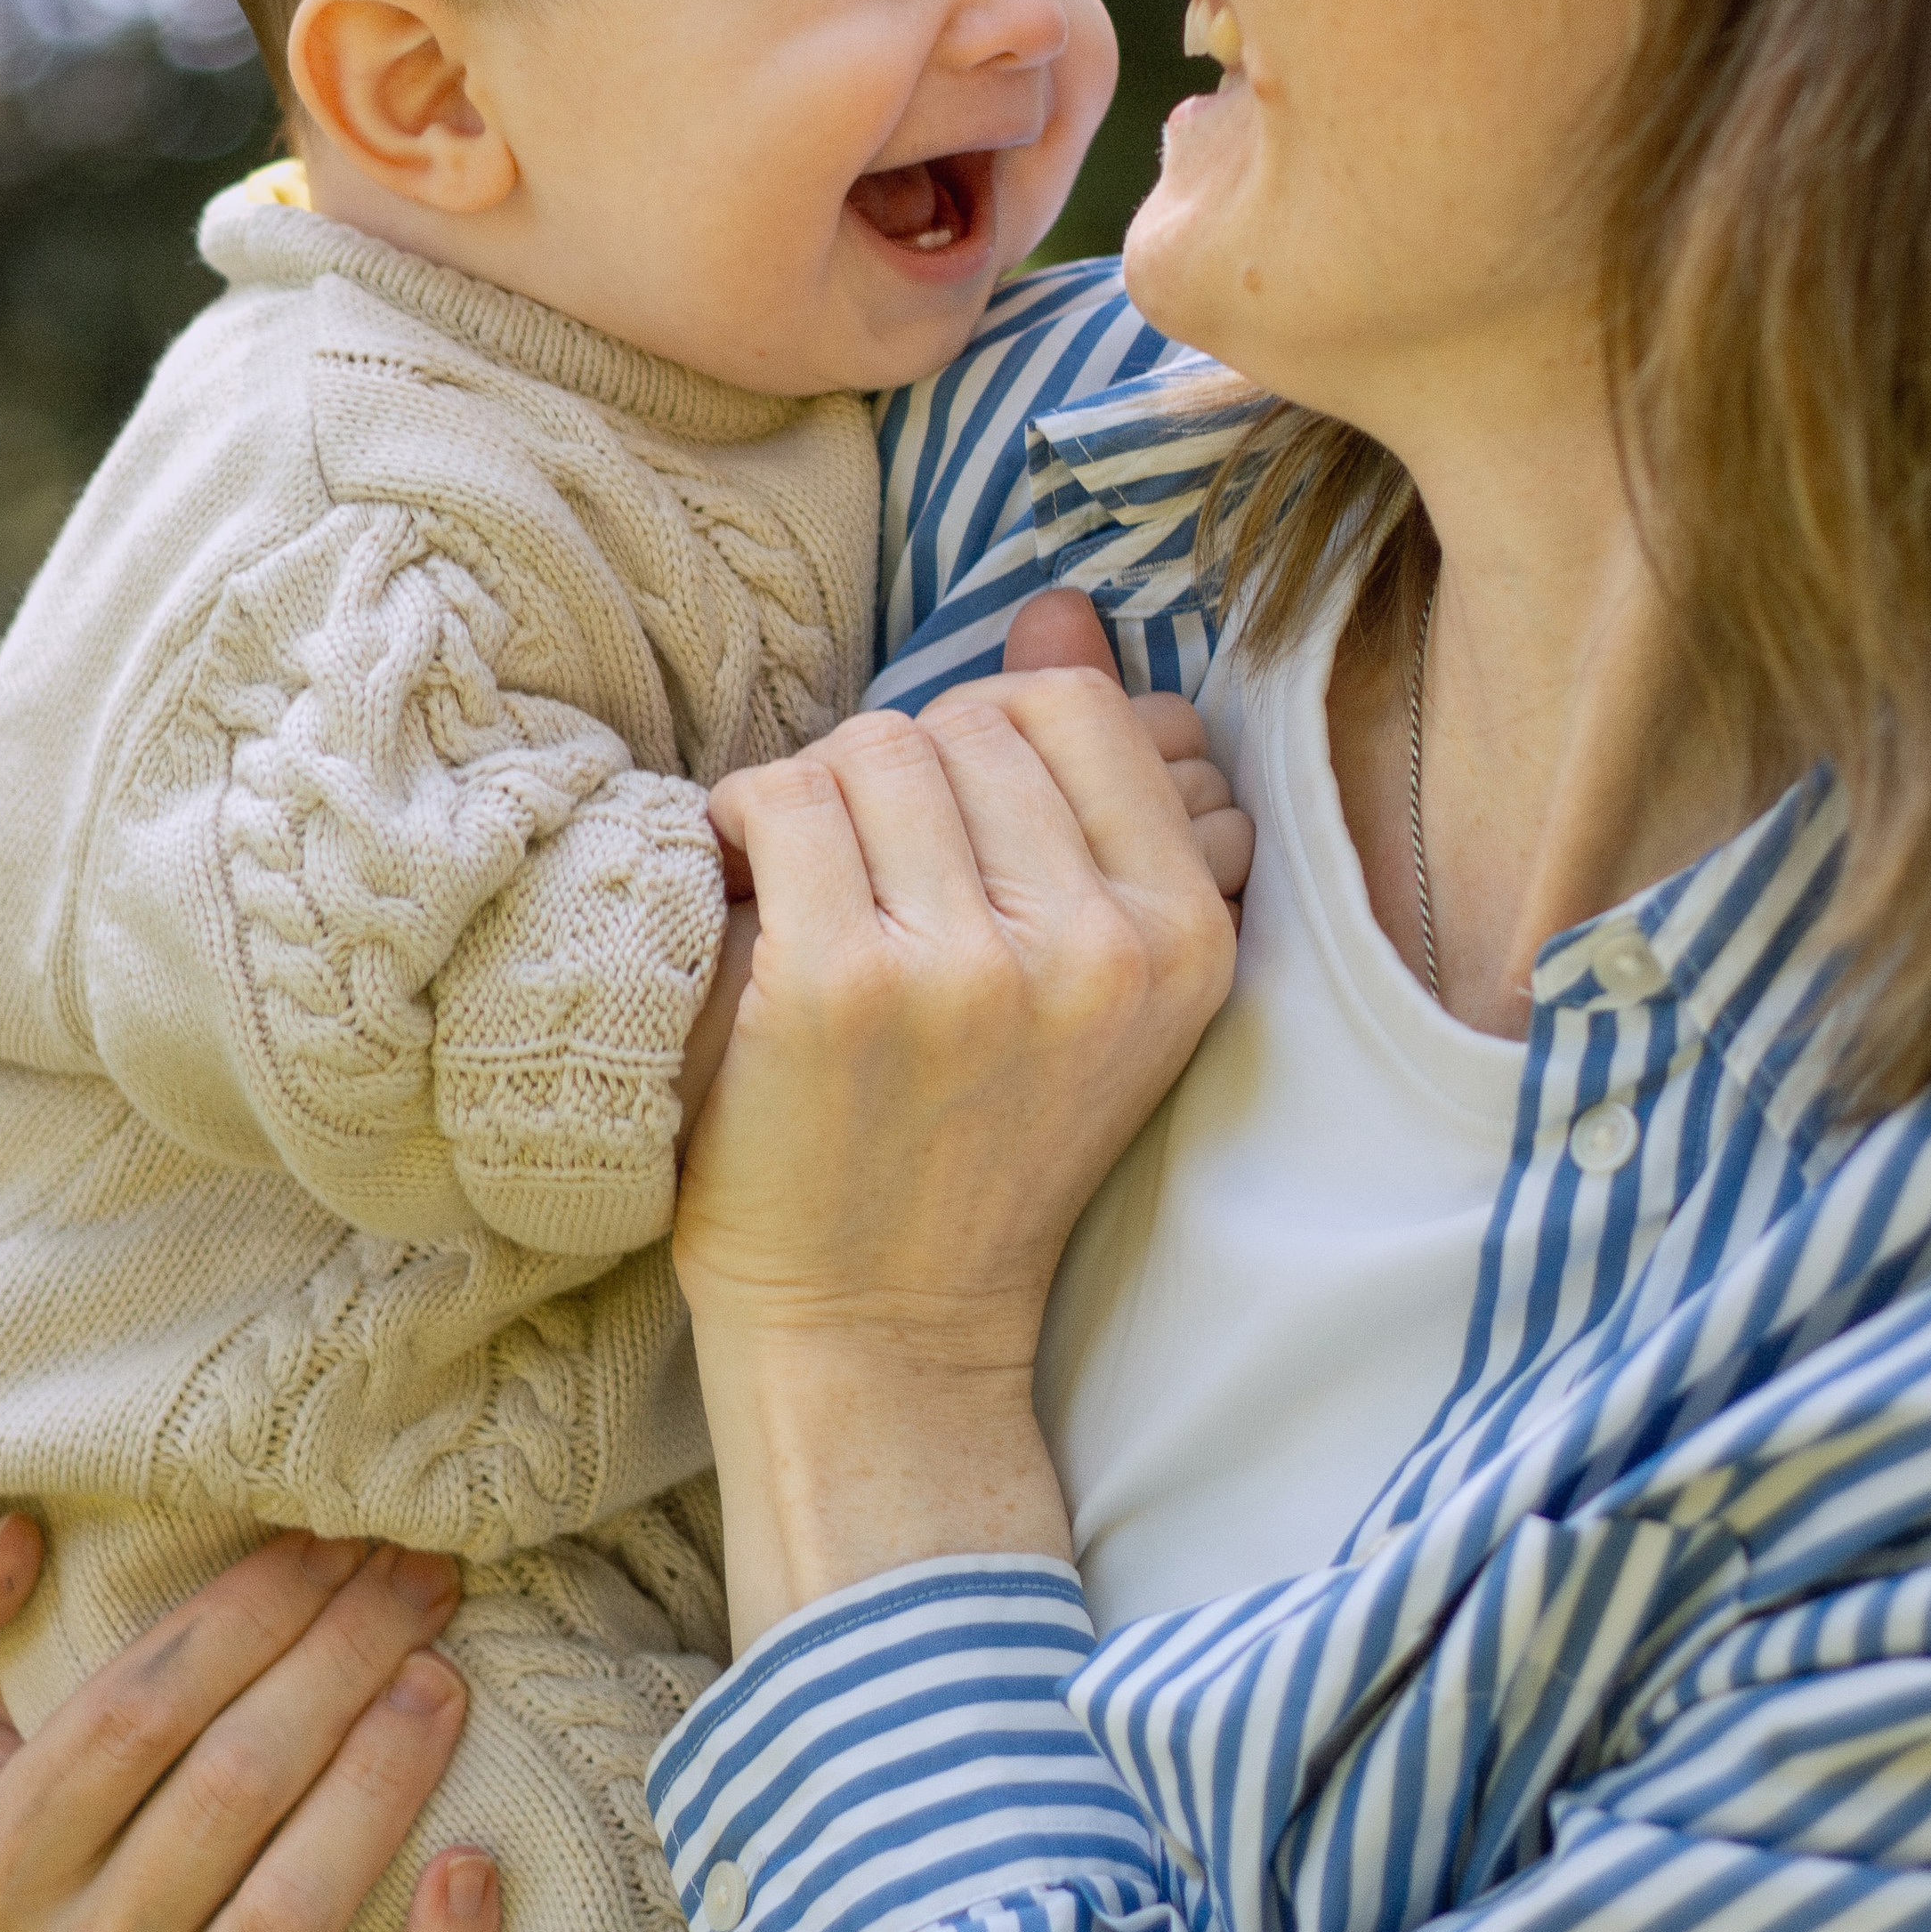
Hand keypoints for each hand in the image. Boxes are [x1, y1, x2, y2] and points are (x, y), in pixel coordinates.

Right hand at [0, 1515, 497, 1931]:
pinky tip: (477, 1868)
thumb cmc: (90, 1794)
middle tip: (422, 1580)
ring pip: (288, 1911)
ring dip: (380, 1781)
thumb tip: (10, 1540)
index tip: (338, 1535)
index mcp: (5, 1867)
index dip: (247, 1612)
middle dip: (338, 1662)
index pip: (133, 1717)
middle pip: (229, 1791)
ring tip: (446, 1677)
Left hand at [676, 596, 1246, 1150]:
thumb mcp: (1090, 967)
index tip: (950, 820)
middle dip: (902, 772)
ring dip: (820, 798)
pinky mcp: (840, 986)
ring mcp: (966, 968)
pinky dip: (748, 822)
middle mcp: (1093, 950)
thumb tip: (1060, 603)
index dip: (993, 736)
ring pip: (875, 748)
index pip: (1076, 710)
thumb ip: (1091, 781)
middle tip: (874, 870)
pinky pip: (786, 797)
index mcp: (1182, 938)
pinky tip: (754, 889)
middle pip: (966, 723)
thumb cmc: (979, 1137)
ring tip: (815, 884)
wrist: (882, 1328)